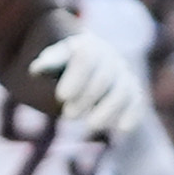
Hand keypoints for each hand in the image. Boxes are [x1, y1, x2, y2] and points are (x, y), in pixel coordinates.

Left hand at [31, 34, 146, 140]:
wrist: (83, 72)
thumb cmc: (62, 69)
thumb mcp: (52, 64)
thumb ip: (47, 65)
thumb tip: (36, 69)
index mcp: (86, 45)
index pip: (86, 57)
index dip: (76, 77)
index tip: (62, 97)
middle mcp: (108, 57)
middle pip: (103, 77)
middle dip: (86, 98)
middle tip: (68, 116)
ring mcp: (122, 74)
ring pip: (122, 91)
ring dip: (107, 111)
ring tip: (91, 125)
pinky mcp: (132, 92)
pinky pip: (137, 102)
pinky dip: (132, 115)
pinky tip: (121, 129)